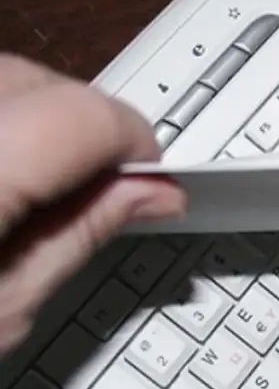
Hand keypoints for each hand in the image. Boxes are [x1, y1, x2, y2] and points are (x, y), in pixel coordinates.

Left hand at [0, 54, 185, 351]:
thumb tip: (153, 194)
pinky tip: (7, 168)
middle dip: (87, 125)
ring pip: (7, 77)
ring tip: (44, 182)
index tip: (153, 179)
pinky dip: (9, 120)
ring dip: (42, 117)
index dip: (135, 144)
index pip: (85, 115)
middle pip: (39, 80)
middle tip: (102, 186)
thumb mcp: (0, 311)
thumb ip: (82, 237)